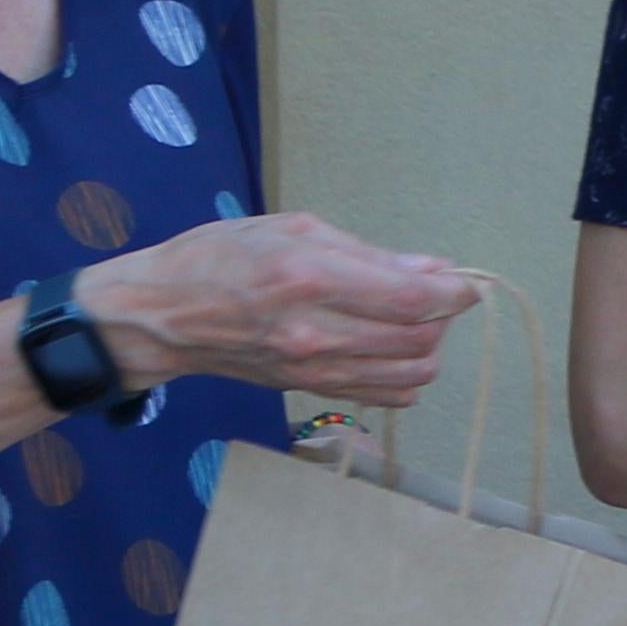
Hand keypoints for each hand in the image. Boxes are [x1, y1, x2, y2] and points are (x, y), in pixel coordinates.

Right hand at [81, 216, 478, 405]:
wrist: (159, 316)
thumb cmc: (221, 256)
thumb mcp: (294, 229)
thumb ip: (368, 253)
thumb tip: (433, 269)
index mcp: (310, 278)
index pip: (411, 301)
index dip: (455, 294)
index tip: (467, 283)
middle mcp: (313, 332)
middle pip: (419, 343)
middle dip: (445, 319)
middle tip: (438, 296)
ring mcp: (309, 369)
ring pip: (409, 377)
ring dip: (429, 349)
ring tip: (415, 322)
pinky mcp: (305, 389)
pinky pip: (380, 396)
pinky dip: (404, 377)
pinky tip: (392, 349)